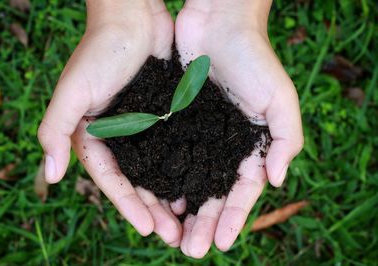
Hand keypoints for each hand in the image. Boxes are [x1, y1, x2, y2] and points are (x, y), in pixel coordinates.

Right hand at [38, 0, 182, 246]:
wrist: (133, 17)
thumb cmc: (100, 51)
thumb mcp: (73, 91)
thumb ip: (56, 130)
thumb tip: (51, 174)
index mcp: (93, 136)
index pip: (111, 180)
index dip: (128, 206)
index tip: (148, 229)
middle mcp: (118, 137)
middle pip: (137, 182)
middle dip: (153, 210)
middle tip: (175, 237)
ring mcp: (142, 128)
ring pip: (158, 170)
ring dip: (171, 197)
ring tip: (189, 221)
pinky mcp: (164, 117)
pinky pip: (175, 149)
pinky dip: (184, 169)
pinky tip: (198, 186)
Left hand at [175, 0, 303, 256]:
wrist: (218, 23)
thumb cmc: (253, 59)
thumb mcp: (279, 99)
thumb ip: (285, 140)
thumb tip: (276, 181)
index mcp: (250, 144)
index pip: (243, 190)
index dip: (233, 217)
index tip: (221, 243)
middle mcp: (223, 145)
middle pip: (213, 192)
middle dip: (205, 222)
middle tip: (192, 250)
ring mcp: (199, 135)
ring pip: (189, 180)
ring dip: (182, 210)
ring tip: (172, 236)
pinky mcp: (176, 123)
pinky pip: (169, 156)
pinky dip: (164, 180)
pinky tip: (157, 201)